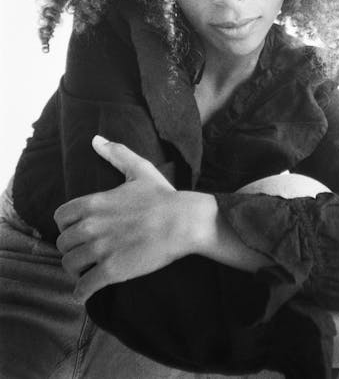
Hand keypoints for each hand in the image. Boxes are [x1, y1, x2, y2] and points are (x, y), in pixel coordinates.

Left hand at [54, 136, 210, 302]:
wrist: (183, 221)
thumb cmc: (162, 196)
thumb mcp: (139, 169)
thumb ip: (115, 153)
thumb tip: (96, 140)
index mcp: (94, 202)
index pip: (60, 217)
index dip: (66, 225)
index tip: (76, 230)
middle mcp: (92, 226)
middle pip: (62, 243)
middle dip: (71, 248)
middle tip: (83, 252)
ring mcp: (101, 249)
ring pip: (69, 264)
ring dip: (75, 270)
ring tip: (84, 271)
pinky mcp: (112, 270)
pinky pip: (84, 287)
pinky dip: (81, 293)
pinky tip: (84, 294)